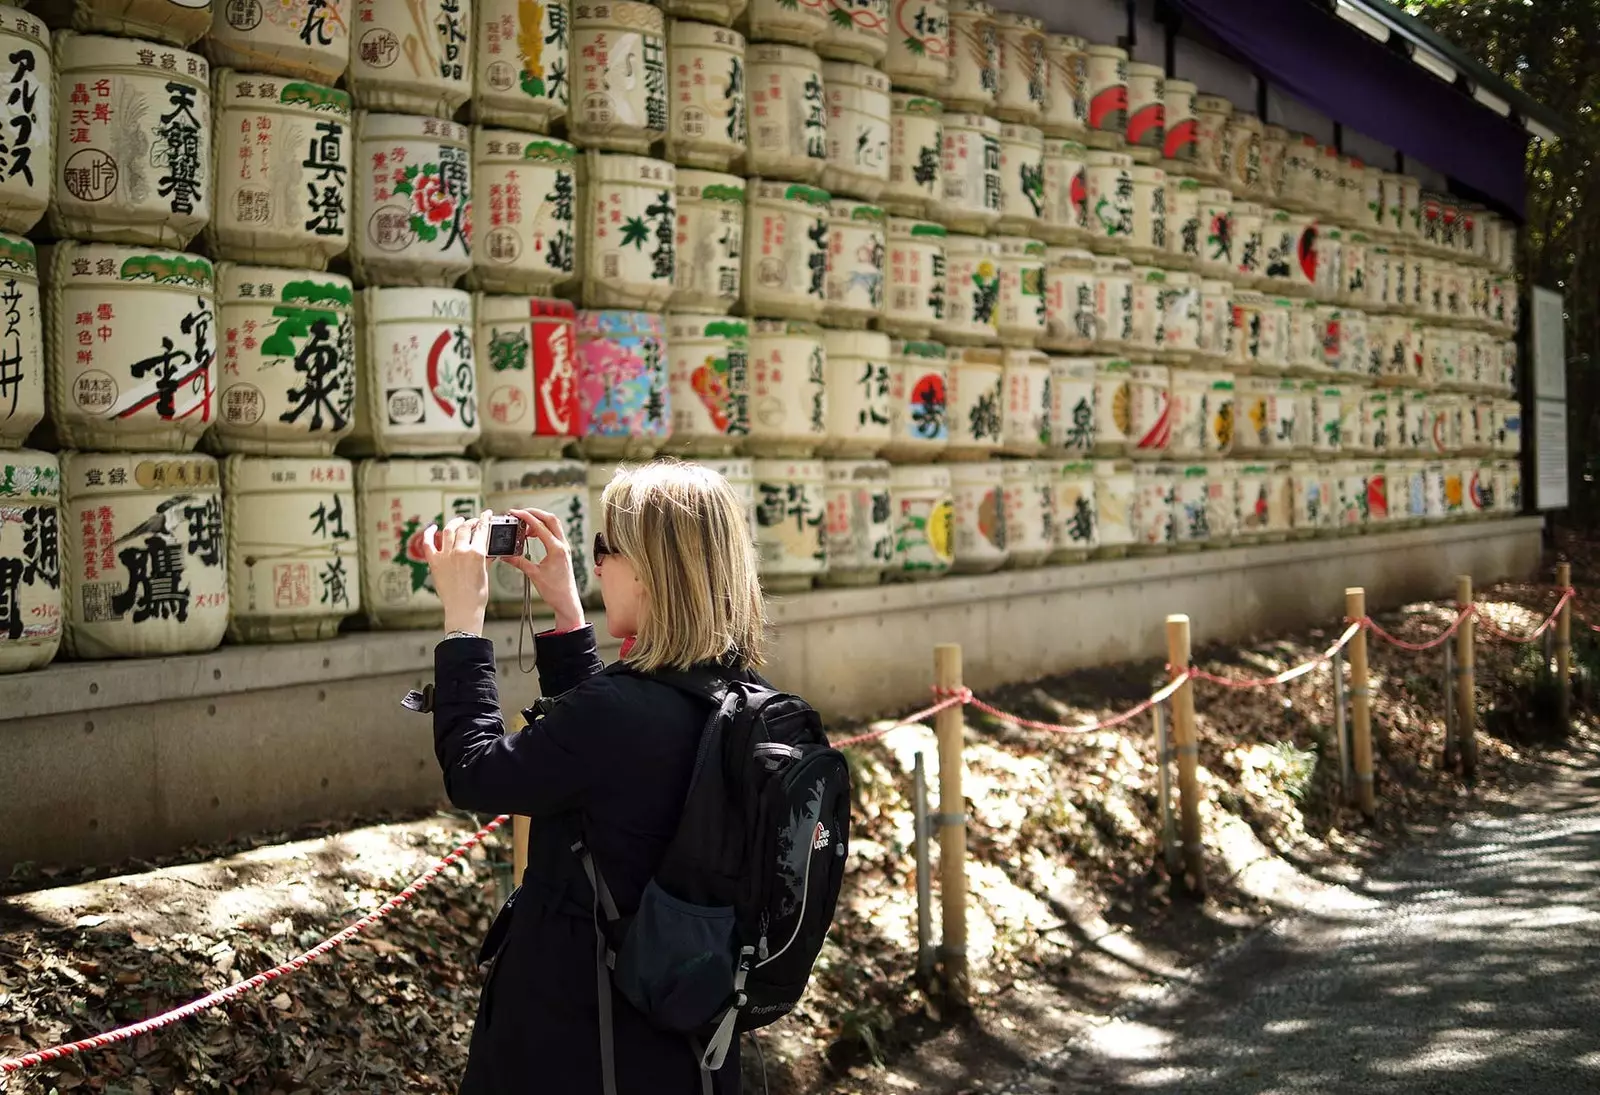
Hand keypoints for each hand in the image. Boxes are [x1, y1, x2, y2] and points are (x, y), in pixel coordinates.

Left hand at [421, 510, 492, 635]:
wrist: (463, 609)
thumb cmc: (476, 596)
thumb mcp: (485, 574)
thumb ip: (486, 559)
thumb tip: (490, 552)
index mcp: (476, 553)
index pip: (482, 530)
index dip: (484, 519)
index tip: (486, 514)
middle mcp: (460, 551)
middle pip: (465, 528)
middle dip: (471, 522)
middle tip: (473, 522)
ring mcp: (446, 556)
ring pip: (449, 531)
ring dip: (454, 523)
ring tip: (458, 521)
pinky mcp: (434, 562)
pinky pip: (428, 543)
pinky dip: (428, 533)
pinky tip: (432, 527)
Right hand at [499, 508, 586, 632]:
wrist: (567, 601)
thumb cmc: (554, 591)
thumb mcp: (533, 574)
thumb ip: (519, 562)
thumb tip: (506, 555)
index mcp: (556, 549)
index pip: (540, 526)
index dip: (526, 517)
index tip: (514, 513)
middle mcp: (562, 545)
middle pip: (550, 519)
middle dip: (534, 513)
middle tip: (519, 514)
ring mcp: (564, 547)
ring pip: (553, 524)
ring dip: (539, 521)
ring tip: (523, 527)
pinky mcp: (563, 551)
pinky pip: (554, 533)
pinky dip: (542, 530)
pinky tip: (531, 536)